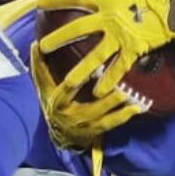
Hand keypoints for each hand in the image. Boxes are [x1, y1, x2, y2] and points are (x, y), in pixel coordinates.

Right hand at [29, 41, 145, 148]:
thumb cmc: (53, 101)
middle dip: (105, 102)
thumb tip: (36, 43)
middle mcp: (71, 117)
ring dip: (119, 111)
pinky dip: (125, 117)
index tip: (88, 73)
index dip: (75, 84)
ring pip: (104, 120)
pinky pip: (113, 124)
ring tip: (134, 100)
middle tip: (122, 91)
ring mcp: (86, 126)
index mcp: (57, 103)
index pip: (66, 91)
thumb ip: (40, 66)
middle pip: (90, 109)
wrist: (60, 132)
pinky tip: (138, 107)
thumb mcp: (44, 86)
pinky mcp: (97, 131)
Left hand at [34, 0, 174, 99]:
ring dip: (82, 70)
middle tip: (43, 47)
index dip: (57, 0)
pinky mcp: (134, 49)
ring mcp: (121, 36)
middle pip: (79, 29)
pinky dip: (109, 80)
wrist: (174, 8)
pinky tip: (98, 91)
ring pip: (97, 55)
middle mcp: (109, 18)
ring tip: (68, 83)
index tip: (40, 5)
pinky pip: (119, 67)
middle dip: (59, 38)